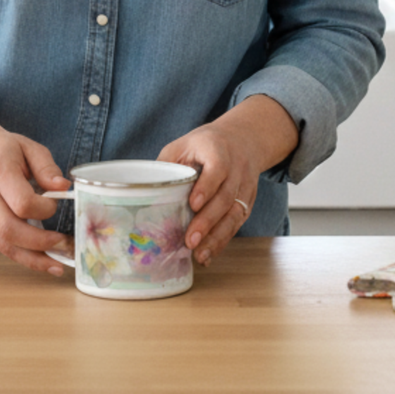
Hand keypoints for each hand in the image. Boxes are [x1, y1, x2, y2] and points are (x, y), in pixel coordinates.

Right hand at [0, 99, 71, 275]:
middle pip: (10, 229)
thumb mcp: (29, 147)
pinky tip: (42, 260)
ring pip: (4, 244)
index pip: (21, 202)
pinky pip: (1, 246)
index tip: (55, 203)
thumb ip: (47, 167)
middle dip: (40, 242)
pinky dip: (23, 256)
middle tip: (63, 243)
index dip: (43, 209)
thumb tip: (64, 188)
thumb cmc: (4, 149)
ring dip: (32, 258)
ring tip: (57, 264)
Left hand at [157, 95, 297, 265]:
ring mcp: (244, 186)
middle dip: (208, 221)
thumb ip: (168, 163)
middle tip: (190, 240)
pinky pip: (238, 223)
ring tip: (200, 254)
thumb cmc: (206, 144)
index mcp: (218, 150)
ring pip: (235, 214)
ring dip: (217, 237)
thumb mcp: (184, 144)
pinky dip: (224, 240)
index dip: (206, 187)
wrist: (243, 139)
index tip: (193, 205)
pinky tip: (209, 253)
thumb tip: (146, 190)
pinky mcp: (248, 201)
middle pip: (226, 197)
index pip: (217, 168)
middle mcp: (236, 168)